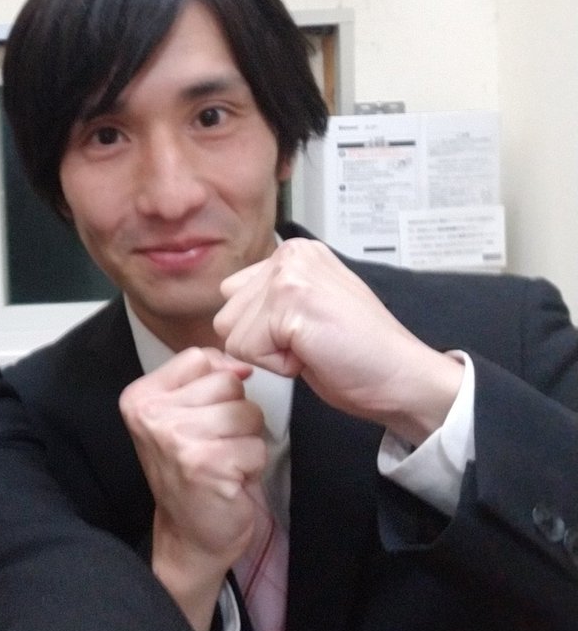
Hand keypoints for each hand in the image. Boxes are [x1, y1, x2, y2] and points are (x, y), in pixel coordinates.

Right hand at [119, 348, 266, 630]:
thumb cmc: (192, 471)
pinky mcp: (206, 463)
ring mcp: (177, 438)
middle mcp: (152, 414)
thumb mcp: (183, 414)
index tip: (207, 415)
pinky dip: (252, 465)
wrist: (189, 536)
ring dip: (246, 440)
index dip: (218, 383)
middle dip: (234, 414)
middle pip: (227, 383)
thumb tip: (241, 365)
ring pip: (247, 413)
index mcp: (140, 397)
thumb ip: (205, 378)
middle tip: (214, 444)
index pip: (199, 358)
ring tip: (223, 461)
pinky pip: (256, 446)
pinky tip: (229, 479)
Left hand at [214, 237, 462, 443]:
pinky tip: (314, 354)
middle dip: (261, 341)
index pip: (233, 295)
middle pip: (227, 313)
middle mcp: (290, 255)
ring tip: (312, 346)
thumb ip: (270, 298)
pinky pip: (247, 350)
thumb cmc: (360, 353)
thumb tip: (230, 307)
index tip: (305, 332)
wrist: (403, 377)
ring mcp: (289, 276)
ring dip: (268, 353)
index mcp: (294, 253)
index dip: (262, 329)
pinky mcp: (288, 303)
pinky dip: (277, 366)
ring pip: (232, 332)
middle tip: (310, 343)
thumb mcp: (307, 308)